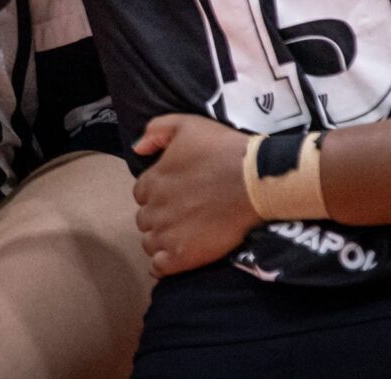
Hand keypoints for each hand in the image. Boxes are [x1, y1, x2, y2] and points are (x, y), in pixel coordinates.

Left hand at [132, 114, 260, 278]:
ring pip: (150, 242)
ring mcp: (166, 235)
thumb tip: (137, 149)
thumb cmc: (222, 150)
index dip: (157, 194)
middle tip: (182, 214)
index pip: (141, 193)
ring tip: (183, 235)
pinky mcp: (181, 257)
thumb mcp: (187, 124)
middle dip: (159, 216)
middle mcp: (153, 209)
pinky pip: (159, 267)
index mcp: (152, 180)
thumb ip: (156, 130)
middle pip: (145, 219)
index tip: (174, 194)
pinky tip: (177, 256)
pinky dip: (163, 263)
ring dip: (161, 239)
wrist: (253, 181)